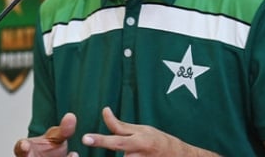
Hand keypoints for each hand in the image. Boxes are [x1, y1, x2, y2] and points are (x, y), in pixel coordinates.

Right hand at [14, 113, 77, 156]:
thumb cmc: (50, 150)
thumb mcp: (56, 138)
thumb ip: (64, 130)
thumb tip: (71, 116)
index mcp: (27, 151)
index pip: (20, 149)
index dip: (22, 147)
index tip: (25, 145)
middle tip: (30, 152)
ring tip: (71, 155)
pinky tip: (73, 155)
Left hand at [81, 107, 218, 156]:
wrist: (179, 156)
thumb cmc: (157, 140)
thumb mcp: (141, 130)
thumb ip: (120, 126)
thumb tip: (105, 111)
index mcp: (139, 141)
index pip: (116, 140)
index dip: (100, 139)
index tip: (85, 138)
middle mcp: (139, 155)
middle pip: (118, 155)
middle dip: (104, 146)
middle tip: (89, 141)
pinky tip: (131, 156)